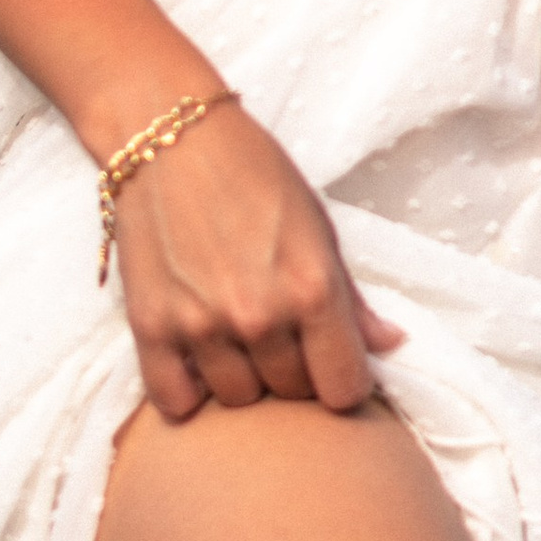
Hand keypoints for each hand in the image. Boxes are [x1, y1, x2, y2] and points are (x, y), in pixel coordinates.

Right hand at [112, 100, 404, 420]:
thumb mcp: (318, 226)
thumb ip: (352, 297)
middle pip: (292, 394)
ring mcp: (201, 326)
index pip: (343, 389)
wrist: (169, 137)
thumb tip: (389, 345)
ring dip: (245, 380)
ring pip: (239, 401)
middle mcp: (259, 315)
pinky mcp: (150, 327)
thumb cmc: (253, 172)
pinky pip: (176, 403)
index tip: (332, 364)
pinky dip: (189, 394)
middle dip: (295, 374)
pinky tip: (196, 364)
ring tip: (239, 341)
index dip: (343, 382)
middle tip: (283, 338)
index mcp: (311, 288)